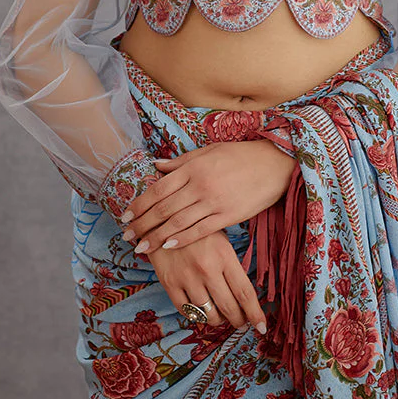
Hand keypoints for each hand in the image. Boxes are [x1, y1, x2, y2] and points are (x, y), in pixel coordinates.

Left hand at [120, 140, 295, 253]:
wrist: (273, 163)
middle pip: (163, 208)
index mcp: (193, 167)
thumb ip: (180, 161)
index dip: (139, 204)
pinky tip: (168, 246)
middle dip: (142, 224)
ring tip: (141, 247)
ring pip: (178, 222)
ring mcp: (213, 201)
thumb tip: (155, 165)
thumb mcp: (208, 151)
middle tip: (126, 236)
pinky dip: (181, 239)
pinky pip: (199, 230)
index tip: (125, 216)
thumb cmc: (239, 155)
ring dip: (156, 236)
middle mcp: (200, 184)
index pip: (158, 189)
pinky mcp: (227, 215)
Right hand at [146, 228, 267, 333]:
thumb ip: (230, 264)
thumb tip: (243, 294)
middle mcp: (207, 269)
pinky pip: (186, 311)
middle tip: (241, 322)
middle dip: (238, 320)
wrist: (161, 218)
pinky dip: (196, 316)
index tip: (262, 327)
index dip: (255, 314)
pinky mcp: (169, 283)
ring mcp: (187, 278)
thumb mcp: (220, 239)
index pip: (244, 292)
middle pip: (229, 308)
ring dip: (218, 320)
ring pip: (208, 315)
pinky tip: (201, 310)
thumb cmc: (197, 228)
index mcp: (224, 255)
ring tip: (221, 316)